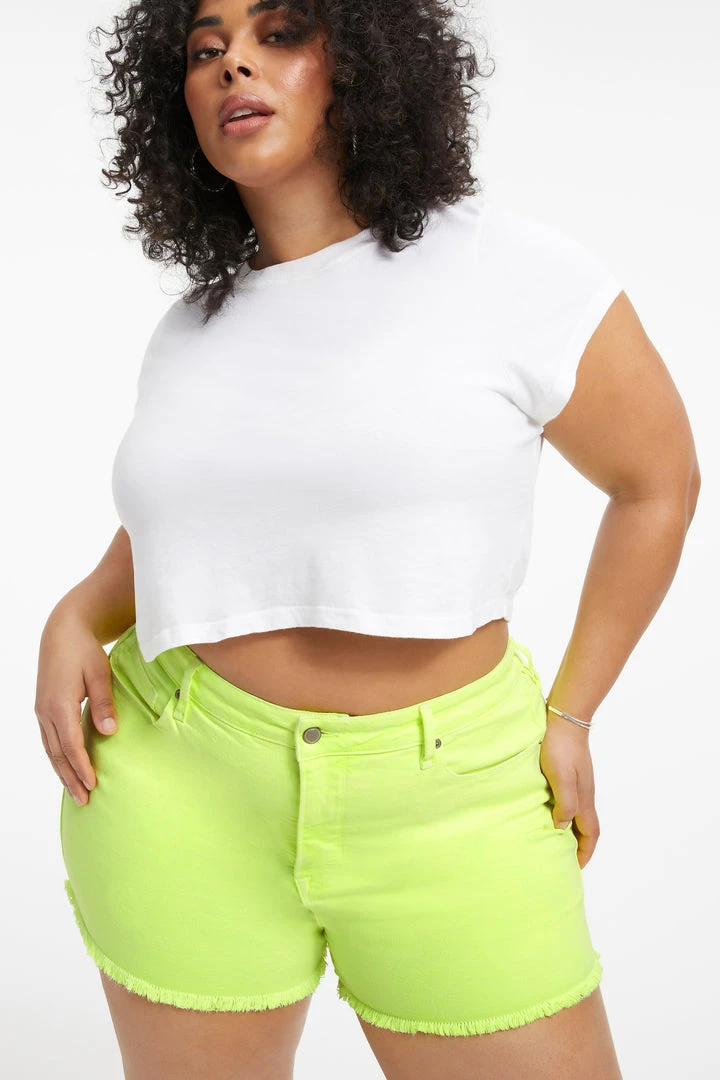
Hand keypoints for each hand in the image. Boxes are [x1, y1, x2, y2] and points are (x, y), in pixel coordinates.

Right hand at [35, 608, 119, 806]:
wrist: (63, 631)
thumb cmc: (84, 650)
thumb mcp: (100, 674)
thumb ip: (104, 704)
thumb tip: (109, 732)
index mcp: (59, 705)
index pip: (71, 745)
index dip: (82, 767)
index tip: (94, 785)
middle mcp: (46, 712)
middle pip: (57, 754)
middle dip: (71, 778)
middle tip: (84, 801)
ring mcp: (42, 711)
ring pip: (50, 750)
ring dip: (62, 772)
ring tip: (76, 792)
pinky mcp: (44, 708)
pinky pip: (49, 740)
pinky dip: (57, 757)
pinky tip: (66, 768)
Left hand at [539, 710, 598, 869]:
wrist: (564, 718)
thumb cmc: (560, 747)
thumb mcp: (560, 777)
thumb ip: (565, 803)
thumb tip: (562, 828)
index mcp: (584, 798)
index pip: (590, 834)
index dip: (584, 852)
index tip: (575, 867)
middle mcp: (584, 793)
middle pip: (586, 826)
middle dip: (579, 845)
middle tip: (565, 858)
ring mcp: (579, 782)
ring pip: (578, 813)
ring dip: (571, 829)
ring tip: (556, 839)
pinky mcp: (570, 772)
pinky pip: (570, 799)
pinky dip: (564, 812)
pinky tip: (549, 808)